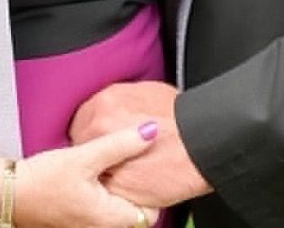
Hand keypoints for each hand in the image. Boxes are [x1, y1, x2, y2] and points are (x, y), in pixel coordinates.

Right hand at [17, 126, 160, 227]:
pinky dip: (105, 192)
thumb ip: (120, 144)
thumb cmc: (43, 179)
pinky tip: (98, 172)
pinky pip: (102, 209)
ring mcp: (87, 227)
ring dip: (120, 188)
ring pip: (118, 209)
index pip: (151, 212)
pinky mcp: (77, 221)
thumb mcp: (85, 156)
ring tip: (117, 163)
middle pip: (135, 211)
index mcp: (109, 219)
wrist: (8, 192)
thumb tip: (151, 131)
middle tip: (137, 160)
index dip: (154, 188)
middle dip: (138, 186)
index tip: (152, 166)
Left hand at [70, 82, 211, 206]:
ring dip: (102, 171)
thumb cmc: (181, 117)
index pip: (82, 120)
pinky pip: (106, 191)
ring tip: (121, 171)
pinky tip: (130, 184)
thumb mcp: (147, 92)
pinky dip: (114, 190)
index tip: (100, 138)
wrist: (201, 142)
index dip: (93, 131)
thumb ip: (123, 101)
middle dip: (95, 151)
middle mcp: (98, 126)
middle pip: (82, 143)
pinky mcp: (115, 185)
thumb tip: (116, 108)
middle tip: (112, 157)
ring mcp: (104, 155)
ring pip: (92, 169)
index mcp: (105, 102)